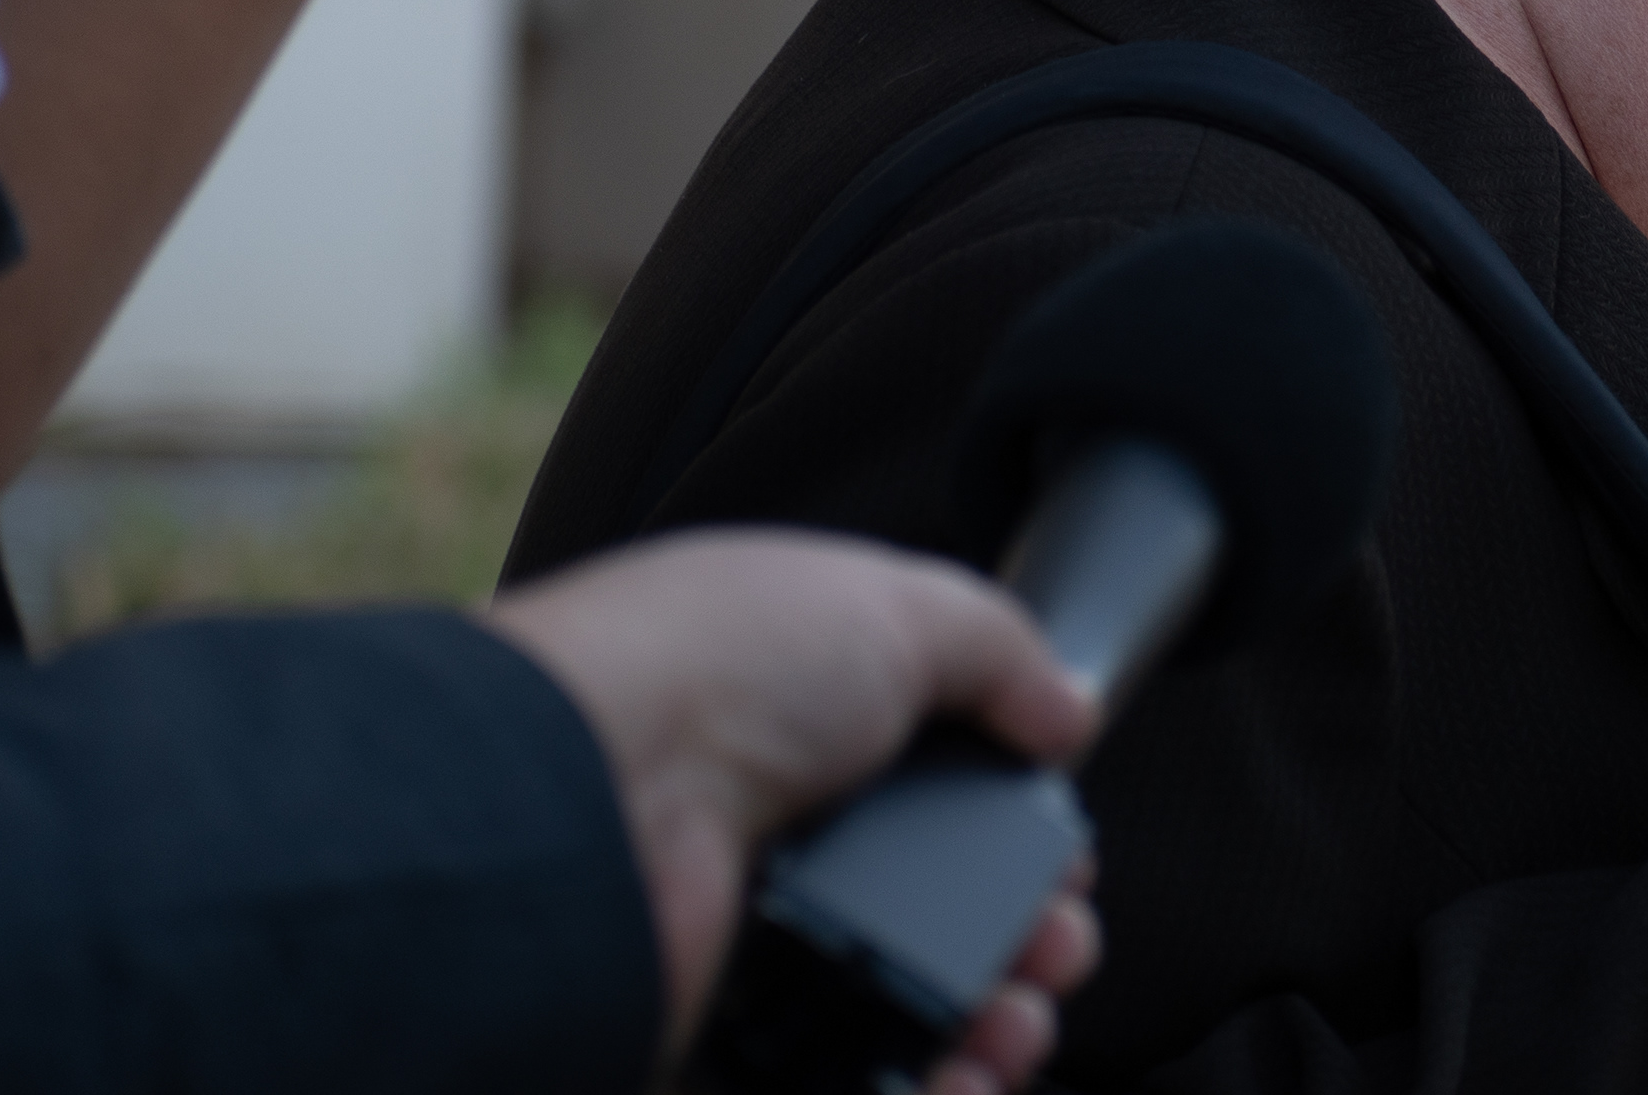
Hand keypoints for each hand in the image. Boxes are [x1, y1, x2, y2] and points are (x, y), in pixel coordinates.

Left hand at [484, 529, 1103, 1080]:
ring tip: (1013, 1020)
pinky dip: (917, 1091)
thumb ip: (1001, 648)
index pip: (946, 794)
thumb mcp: (894, 602)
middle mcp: (781, 830)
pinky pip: (836, 1083)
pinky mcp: (720, 1036)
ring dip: (988, 1025)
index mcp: (816, 719)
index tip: (1064, 860)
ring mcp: (750, 941)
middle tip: (1054, 946)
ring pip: (900, 1008)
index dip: (1019, 833)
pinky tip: (960, 1079)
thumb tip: (1068, 708)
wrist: (580, 793)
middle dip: (1029, 938)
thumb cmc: (708, 667)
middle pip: (940, 911)